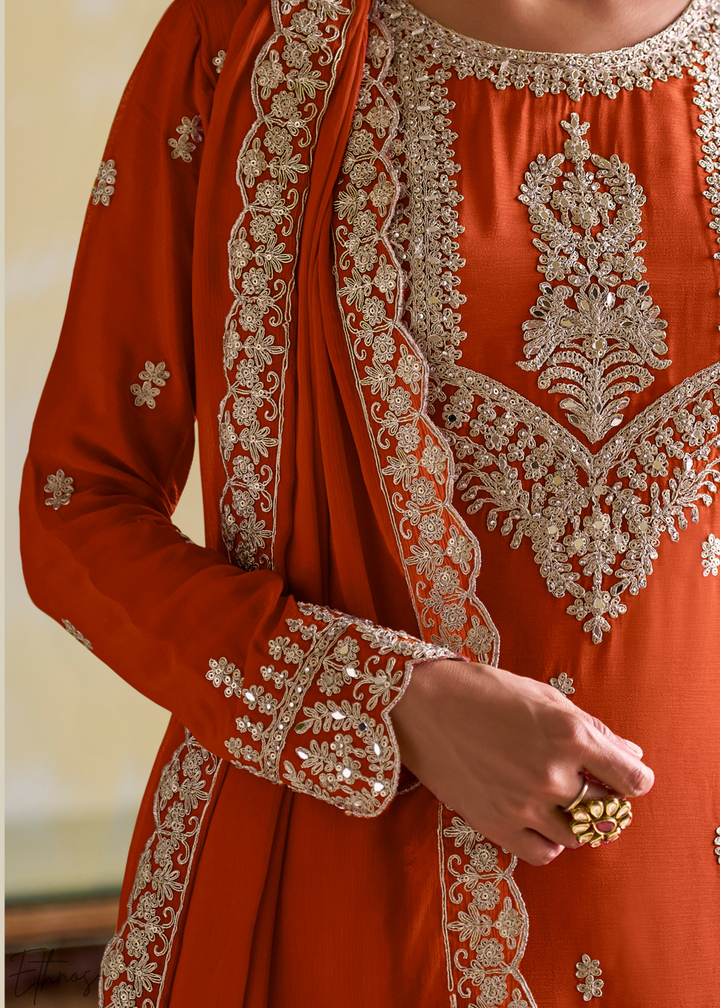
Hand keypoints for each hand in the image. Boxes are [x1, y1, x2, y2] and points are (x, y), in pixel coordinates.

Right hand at [390, 659, 653, 865]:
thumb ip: (591, 728)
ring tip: (560, 802)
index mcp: (569, 735)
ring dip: (577, 821)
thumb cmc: (484, 691)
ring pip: (578, 835)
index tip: (627, 777)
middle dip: (605, 799)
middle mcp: (552, 774)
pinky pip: (544, 853)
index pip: (631, 779)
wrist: (422, 706)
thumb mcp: (544, 697)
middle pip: (606, 809)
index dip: (634, 779)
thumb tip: (630, 754)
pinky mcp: (497, 824)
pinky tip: (540, 820)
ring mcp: (524, 803)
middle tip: (589, 786)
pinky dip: (550, 841)